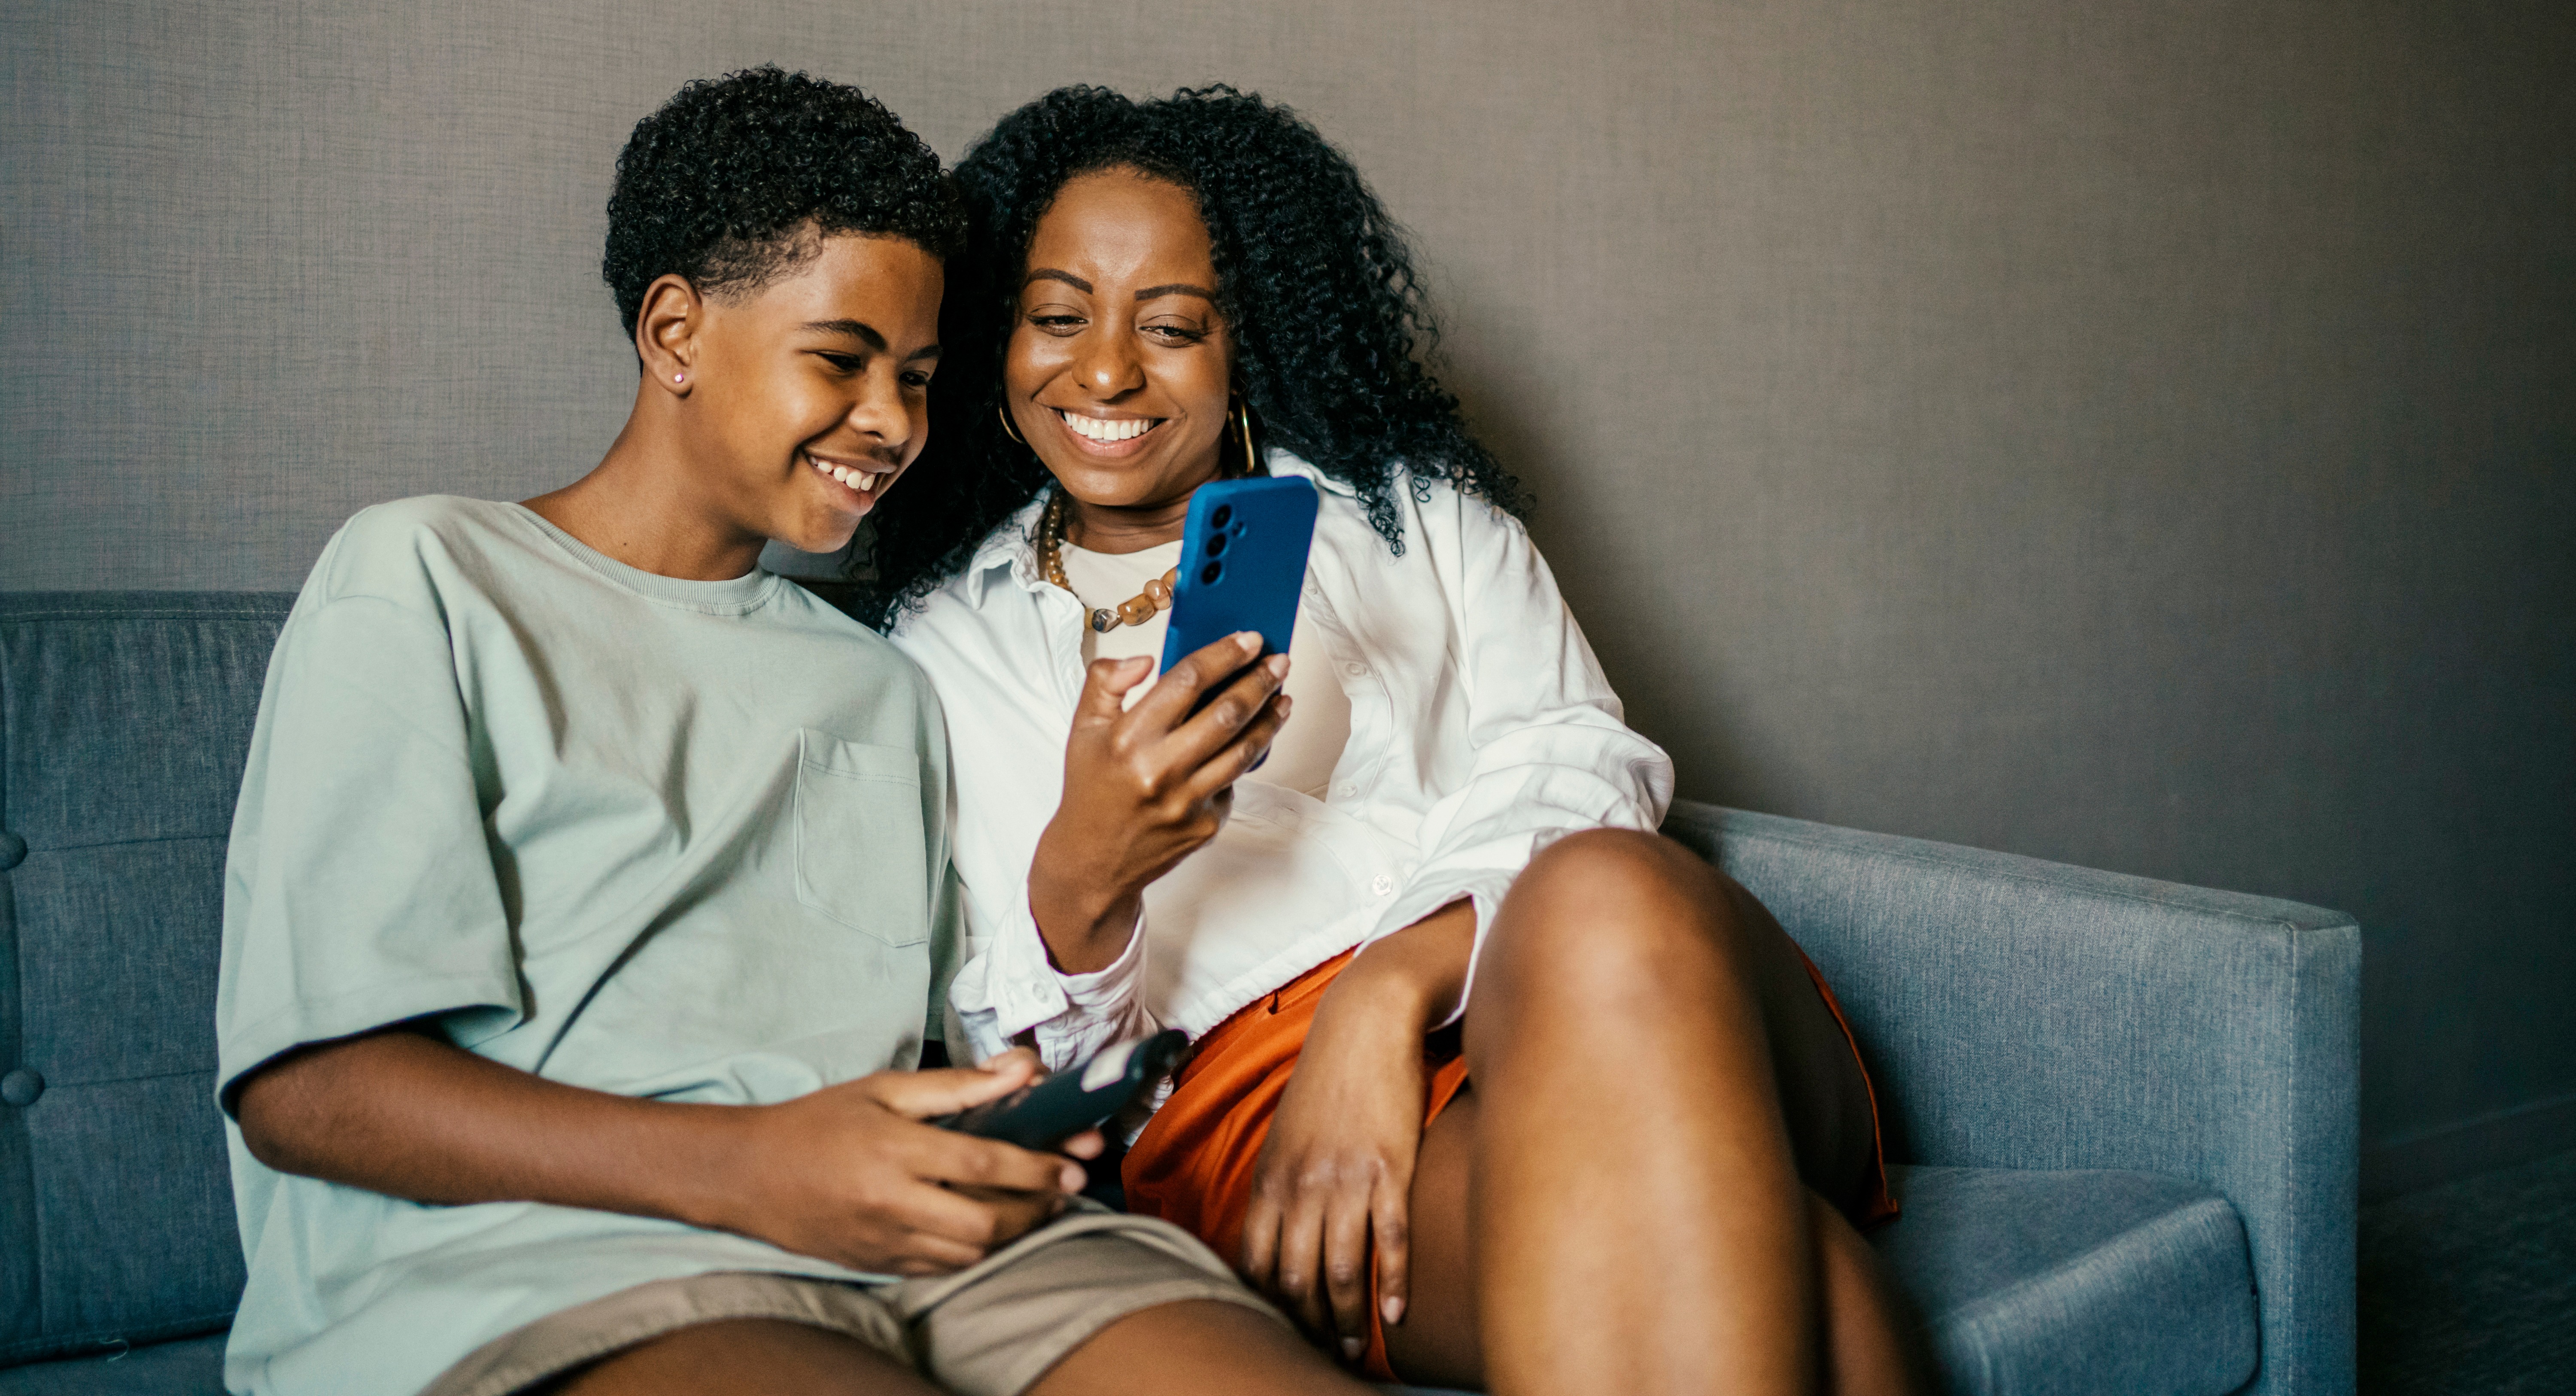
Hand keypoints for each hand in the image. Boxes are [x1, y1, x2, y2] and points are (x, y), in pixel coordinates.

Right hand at [713, 1048, 1091, 1275]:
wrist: (749, 1175)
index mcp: (896, 1150)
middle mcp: (893, 1202)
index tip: (1074, 1162)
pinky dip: (976, 1252)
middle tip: (1063, 1187)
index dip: (1038, 1165)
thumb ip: (958, 1085)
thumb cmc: (819, 1122)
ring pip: (970, 1252)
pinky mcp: (878, 1264)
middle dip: (1035, 1207)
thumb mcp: (885, 1088)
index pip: (985, 1162)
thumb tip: (1021, 1069)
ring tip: (1036, 1205)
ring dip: (1013, 1232)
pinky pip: (943, 1269)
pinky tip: (990, 1228)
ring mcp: (885, 1241)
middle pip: (986, 1221)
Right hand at [1029, 632, 1291, 971]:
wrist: (1093, 860)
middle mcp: (1160, 769)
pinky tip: (1250, 743)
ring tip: (1283, 698)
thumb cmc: (1091, 789)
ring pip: (1244, 750)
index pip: (1186, 681)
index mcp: (1128, 738)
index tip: (1249, 640)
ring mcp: (1186, 801)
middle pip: (1227, 713)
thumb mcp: (1083, 729)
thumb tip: (1144, 660)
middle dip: (1260, 682)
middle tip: (1279, 663)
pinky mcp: (1204, 825)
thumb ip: (1105, 682)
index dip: (1223, 655)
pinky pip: (1233, 784)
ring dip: (1270, 719)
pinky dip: (1243, 761)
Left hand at [1238, 977, 1432, 1359]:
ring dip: (1345, 1317)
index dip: (1266, 1305)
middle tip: (1318, 1350)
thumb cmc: (1327, 1079)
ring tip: (1352, 1346)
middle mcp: (1301, 1185)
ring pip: (1340, 1268)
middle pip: (1295, 1276)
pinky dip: (1392, 1282)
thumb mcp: (1287, 1135)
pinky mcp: (1388, 1169)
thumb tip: (1277, 1236)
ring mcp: (1345, 1179)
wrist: (1365, 1023)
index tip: (1280, 1331)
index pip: (1255, 1262)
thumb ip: (1280, 1186)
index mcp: (1271, 1178)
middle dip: (1305, 1323)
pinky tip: (1395, 1312)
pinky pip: (1388, 1238)